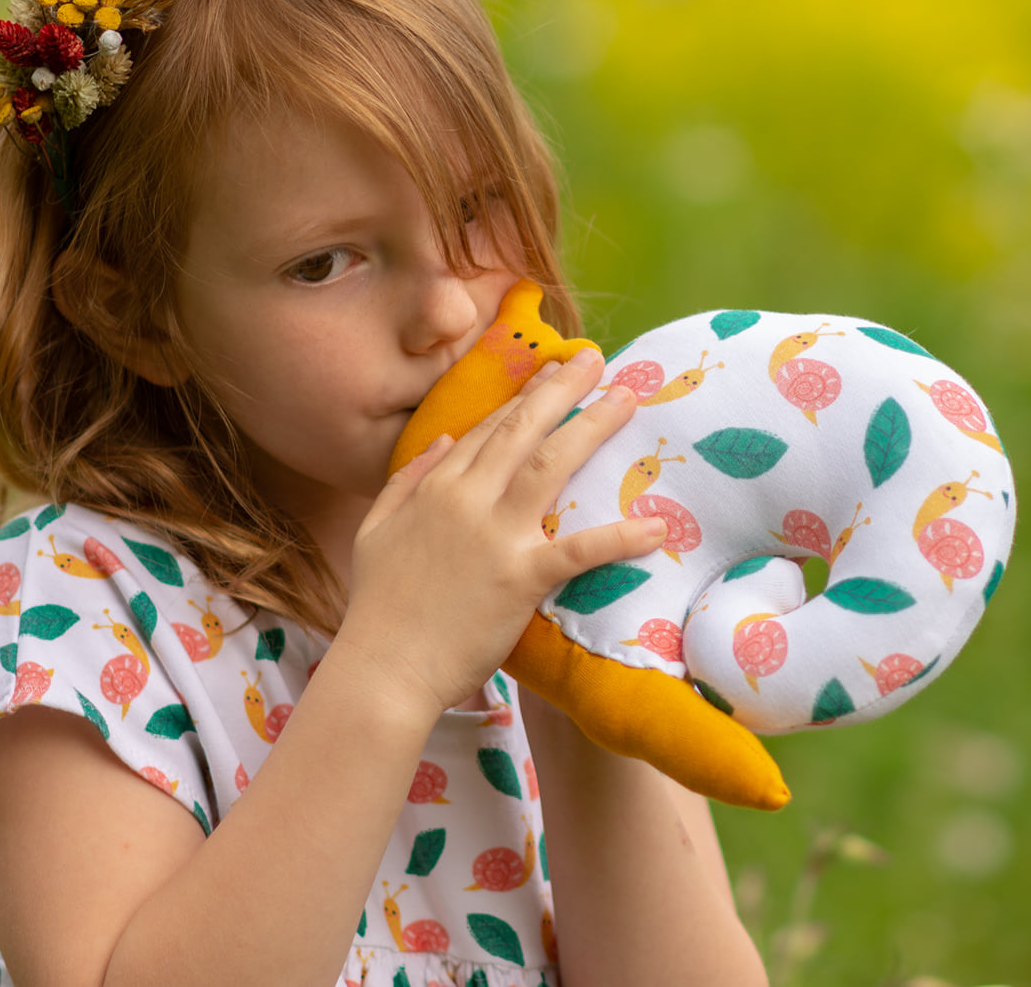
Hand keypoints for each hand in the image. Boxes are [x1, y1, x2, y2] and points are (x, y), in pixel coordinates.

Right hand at [330, 348, 666, 724]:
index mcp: (436, 489)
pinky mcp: (521, 577)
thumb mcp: (374, 531)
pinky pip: (579, 549)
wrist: (383, 670)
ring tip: (626, 399)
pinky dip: (619, 537)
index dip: (523, 398)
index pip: (487, 430)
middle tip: (596, 359)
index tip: (552, 372)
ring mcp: (496, 535)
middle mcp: (467, 500)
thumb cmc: (378, 608)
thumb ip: (406, 481)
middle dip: (562, 389)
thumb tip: (442, 438)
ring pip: (550, 465)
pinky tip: (656, 527)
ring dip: (592, 427)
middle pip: (522, 431)